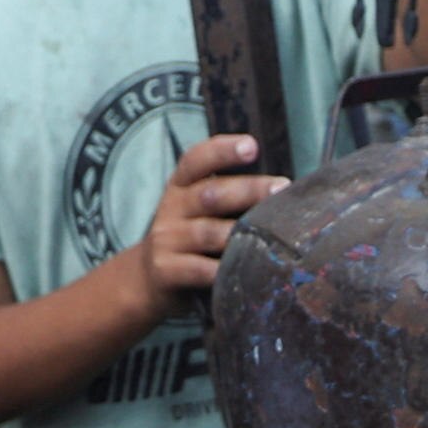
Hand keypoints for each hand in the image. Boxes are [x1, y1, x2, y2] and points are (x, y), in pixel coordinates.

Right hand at [140, 130, 287, 298]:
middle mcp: (172, 209)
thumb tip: (281, 190)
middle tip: (281, 188)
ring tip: (271, 234)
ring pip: (208, 233)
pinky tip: (248, 272)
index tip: (252, 146)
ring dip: (241, 232)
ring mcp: (167, 240)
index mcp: (180, 187)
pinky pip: (199, 269)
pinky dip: (223, 271)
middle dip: (248, 189)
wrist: (146, 281)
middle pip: (210, 194)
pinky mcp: (166, 270)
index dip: (222, 151)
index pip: (196, 160)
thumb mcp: (196, 211)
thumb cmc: (189, 241)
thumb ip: (227, 197)